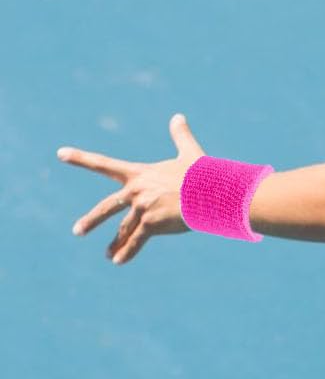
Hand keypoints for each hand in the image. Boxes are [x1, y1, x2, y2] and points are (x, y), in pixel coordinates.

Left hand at [61, 113, 203, 265]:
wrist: (211, 192)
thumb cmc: (202, 173)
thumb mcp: (189, 153)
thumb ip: (180, 136)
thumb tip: (178, 117)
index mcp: (139, 174)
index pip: (104, 164)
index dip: (81, 158)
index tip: (60, 153)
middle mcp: (135, 191)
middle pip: (107, 207)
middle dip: (92, 220)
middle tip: (78, 231)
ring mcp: (141, 208)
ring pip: (124, 229)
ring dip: (116, 244)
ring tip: (108, 256)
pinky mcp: (150, 223)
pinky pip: (136, 241)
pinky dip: (127, 252)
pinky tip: (118, 261)